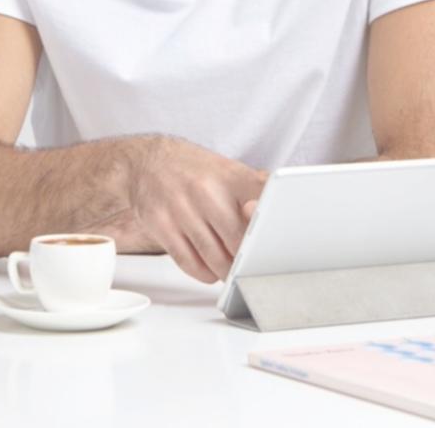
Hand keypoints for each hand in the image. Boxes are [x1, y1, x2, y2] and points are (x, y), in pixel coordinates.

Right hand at [125, 136, 266, 283]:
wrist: (148, 160)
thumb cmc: (196, 171)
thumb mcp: (229, 170)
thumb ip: (258, 190)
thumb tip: (286, 208)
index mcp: (231, 175)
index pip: (264, 199)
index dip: (273, 224)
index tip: (279, 242)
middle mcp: (206, 189)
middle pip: (239, 239)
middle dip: (249, 259)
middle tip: (255, 268)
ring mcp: (181, 207)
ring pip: (214, 256)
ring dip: (227, 271)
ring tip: (234, 273)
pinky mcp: (160, 224)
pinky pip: (188, 262)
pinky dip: (203, 273)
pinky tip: (210, 270)